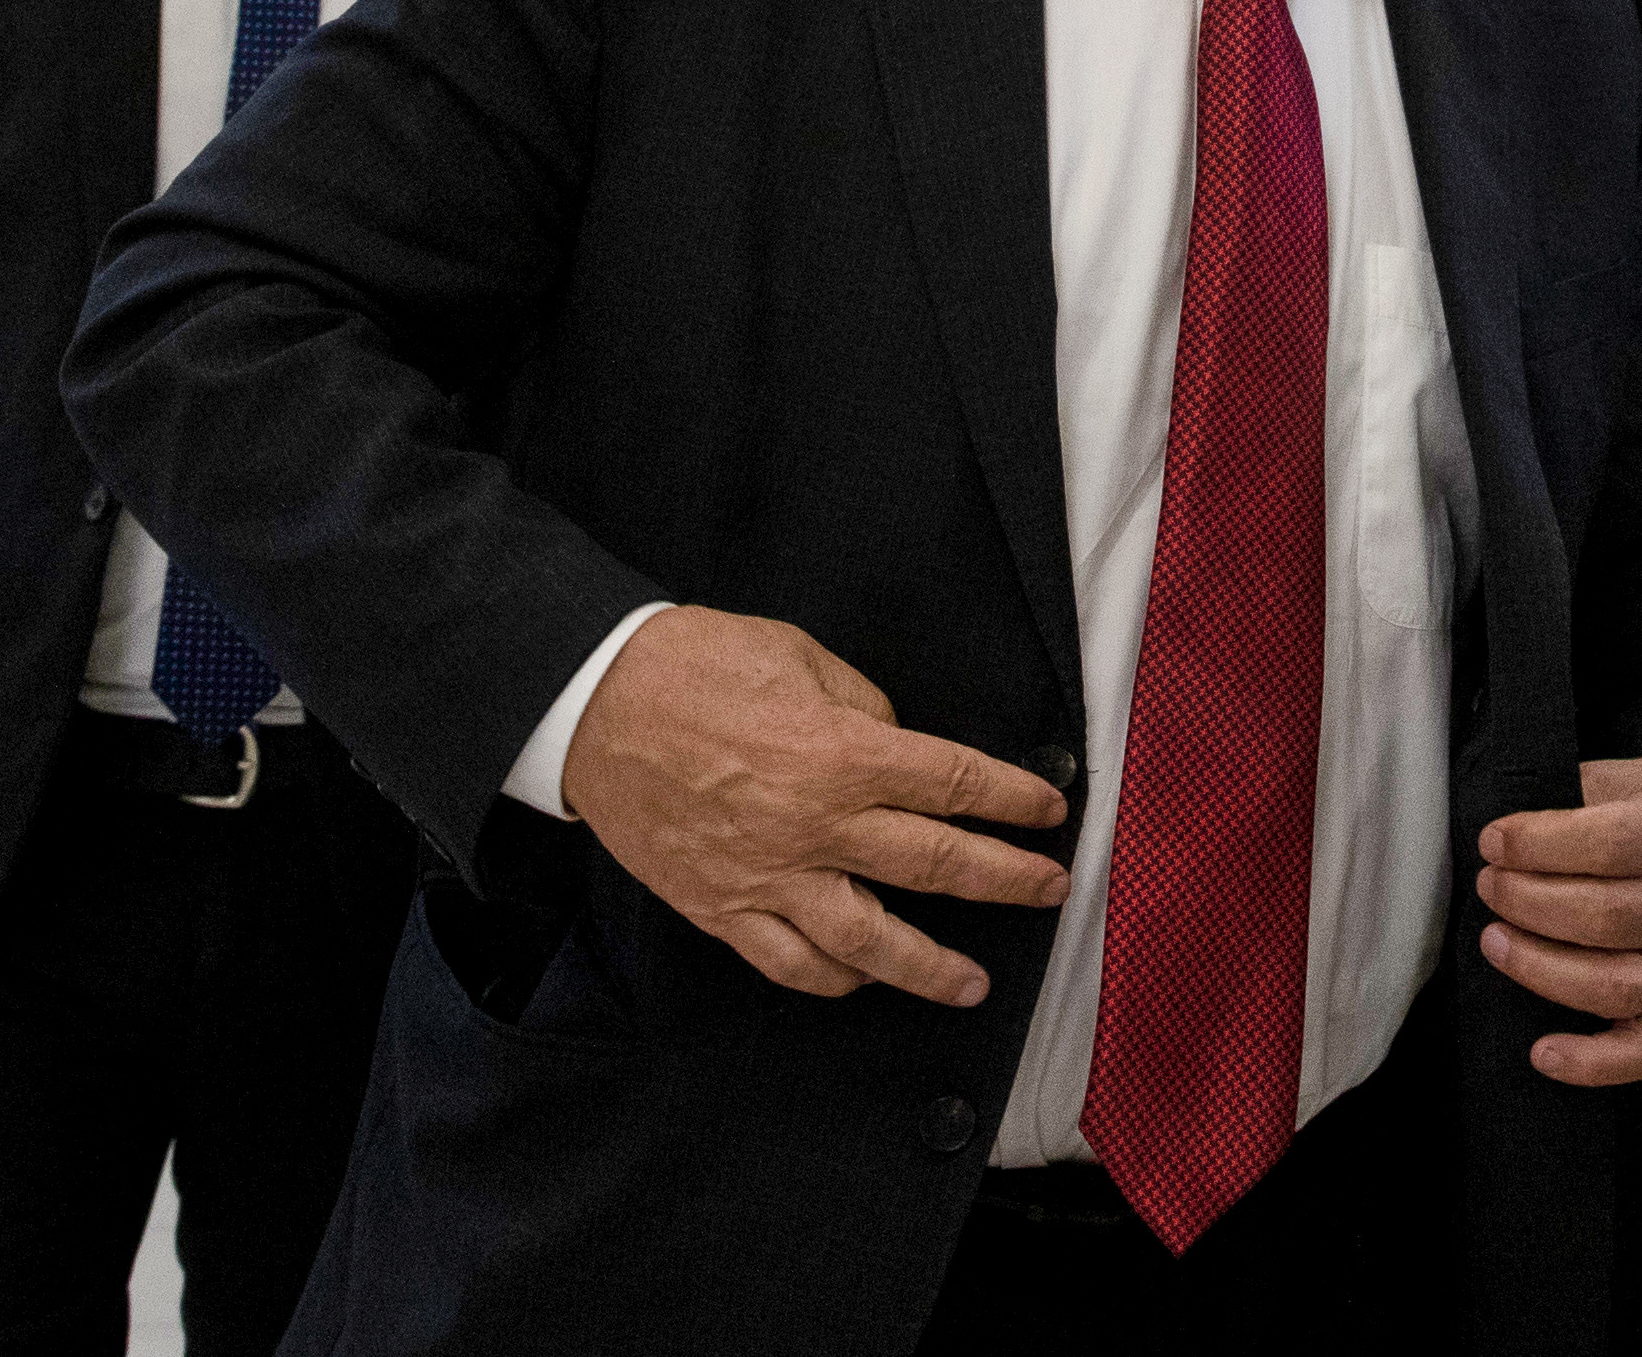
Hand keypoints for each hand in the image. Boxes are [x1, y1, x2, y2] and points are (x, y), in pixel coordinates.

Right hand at [563, 605, 1068, 1003]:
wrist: (592, 704)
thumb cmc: (692, 667)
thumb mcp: (799, 657)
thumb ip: (864, 708)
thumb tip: (898, 744)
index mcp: (843, 754)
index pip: (956, 784)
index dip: (1013, 800)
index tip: (1047, 811)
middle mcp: (815, 825)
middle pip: (936, 864)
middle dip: (1006, 881)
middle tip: (1049, 889)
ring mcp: (767, 875)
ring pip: (868, 940)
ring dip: (930, 967)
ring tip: (971, 985)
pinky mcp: (721, 906)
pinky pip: (788, 961)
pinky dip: (832, 979)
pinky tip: (862, 980)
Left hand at [1476, 751, 1641, 1086]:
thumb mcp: (1622, 778)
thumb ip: (1569, 797)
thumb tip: (1501, 834)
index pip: (1609, 844)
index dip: (1540, 844)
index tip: (1492, 841)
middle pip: (1603, 917)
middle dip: (1527, 902)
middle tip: (1488, 884)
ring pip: (1613, 984)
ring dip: (1540, 969)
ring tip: (1493, 941)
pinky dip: (1594, 1063)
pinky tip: (1543, 1054)